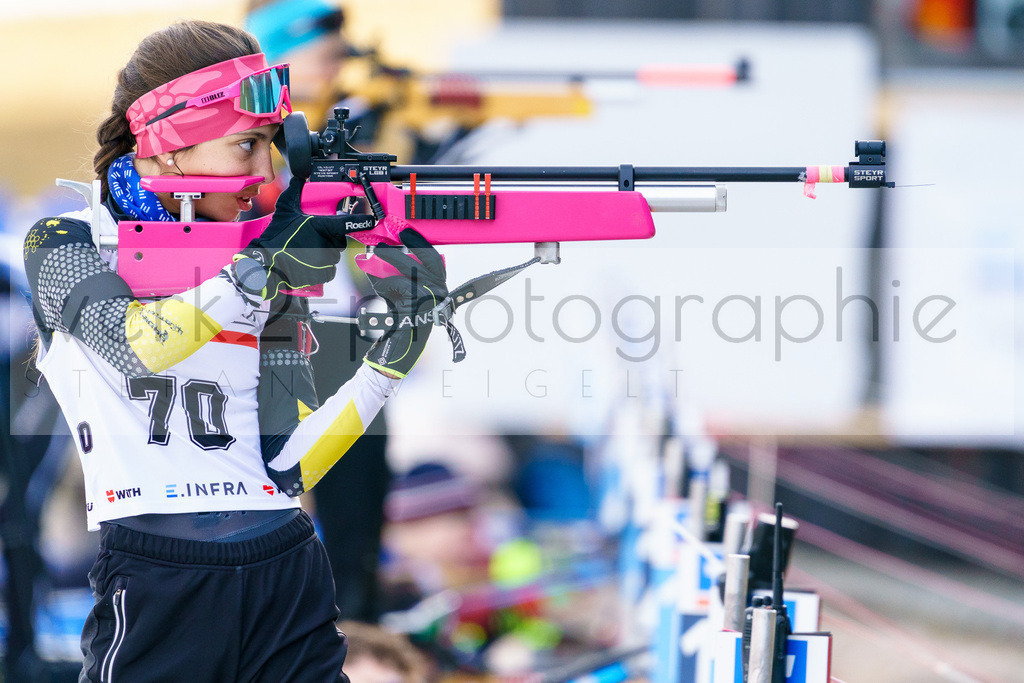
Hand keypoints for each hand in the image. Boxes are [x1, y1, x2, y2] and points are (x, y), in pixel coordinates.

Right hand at [239, 175, 376, 299]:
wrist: (267, 261)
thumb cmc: (277, 236)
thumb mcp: (285, 209)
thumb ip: (295, 191)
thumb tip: (299, 177)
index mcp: (322, 227)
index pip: (348, 223)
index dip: (362, 221)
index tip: (371, 219)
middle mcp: (327, 244)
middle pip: (339, 240)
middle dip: (330, 239)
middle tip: (313, 238)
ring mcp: (326, 260)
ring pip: (334, 255)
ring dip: (325, 253)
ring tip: (307, 251)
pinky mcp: (322, 274)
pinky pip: (329, 270)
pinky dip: (322, 267)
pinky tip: (308, 262)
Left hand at [358, 228, 447, 377]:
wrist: (400, 345)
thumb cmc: (402, 321)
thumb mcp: (402, 294)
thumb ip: (398, 276)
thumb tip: (381, 258)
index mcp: (438, 286)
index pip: (433, 258)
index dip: (419, 243)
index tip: (406, 232)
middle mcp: (439, 289)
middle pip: (426, 258)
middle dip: (409, 245)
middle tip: (391, 238)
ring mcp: (431, 294)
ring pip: (409, 268)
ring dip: (389, 261)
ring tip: (375, 254)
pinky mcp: (419, 299)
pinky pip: (398, 283)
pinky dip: (384, 284)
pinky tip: (377, 287)